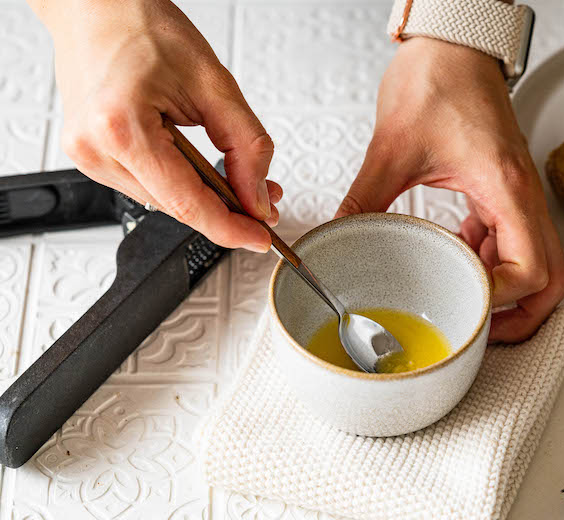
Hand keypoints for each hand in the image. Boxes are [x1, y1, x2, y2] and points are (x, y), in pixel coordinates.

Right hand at [31, 0, 280, 251]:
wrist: (96, 5)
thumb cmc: (143, 27)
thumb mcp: (214, 83)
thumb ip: (246, 146)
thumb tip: (257, 198)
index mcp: (121, 127)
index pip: (186, 202)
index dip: (230, 228)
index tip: (261, 240)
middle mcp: (94, 148)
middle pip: (176, 207)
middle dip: (225, 210)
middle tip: (264, 199)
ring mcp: (85, 156)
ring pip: (162, 201)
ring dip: (203, 197)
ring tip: (236, 176)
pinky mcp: (88, 155)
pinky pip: (146, 186)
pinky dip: (179, 183)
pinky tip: (199, 167)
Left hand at [336, 37, 563, 341]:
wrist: (455, 43)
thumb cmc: (442, 77)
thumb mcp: (394, 146)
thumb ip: (366, 197)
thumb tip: (343, 235)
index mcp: (506, 188)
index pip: (529, 269)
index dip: (499, 299)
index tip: (462, 305)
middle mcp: (521, 195)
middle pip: (552, 277)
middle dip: (523, 313)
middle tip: (483, 331)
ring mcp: (516, 193)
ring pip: (535, 260)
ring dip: (506, 289)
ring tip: (465, 301)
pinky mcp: (502, 187)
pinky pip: (510, 237)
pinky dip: (489, 259)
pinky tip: (455, 256)